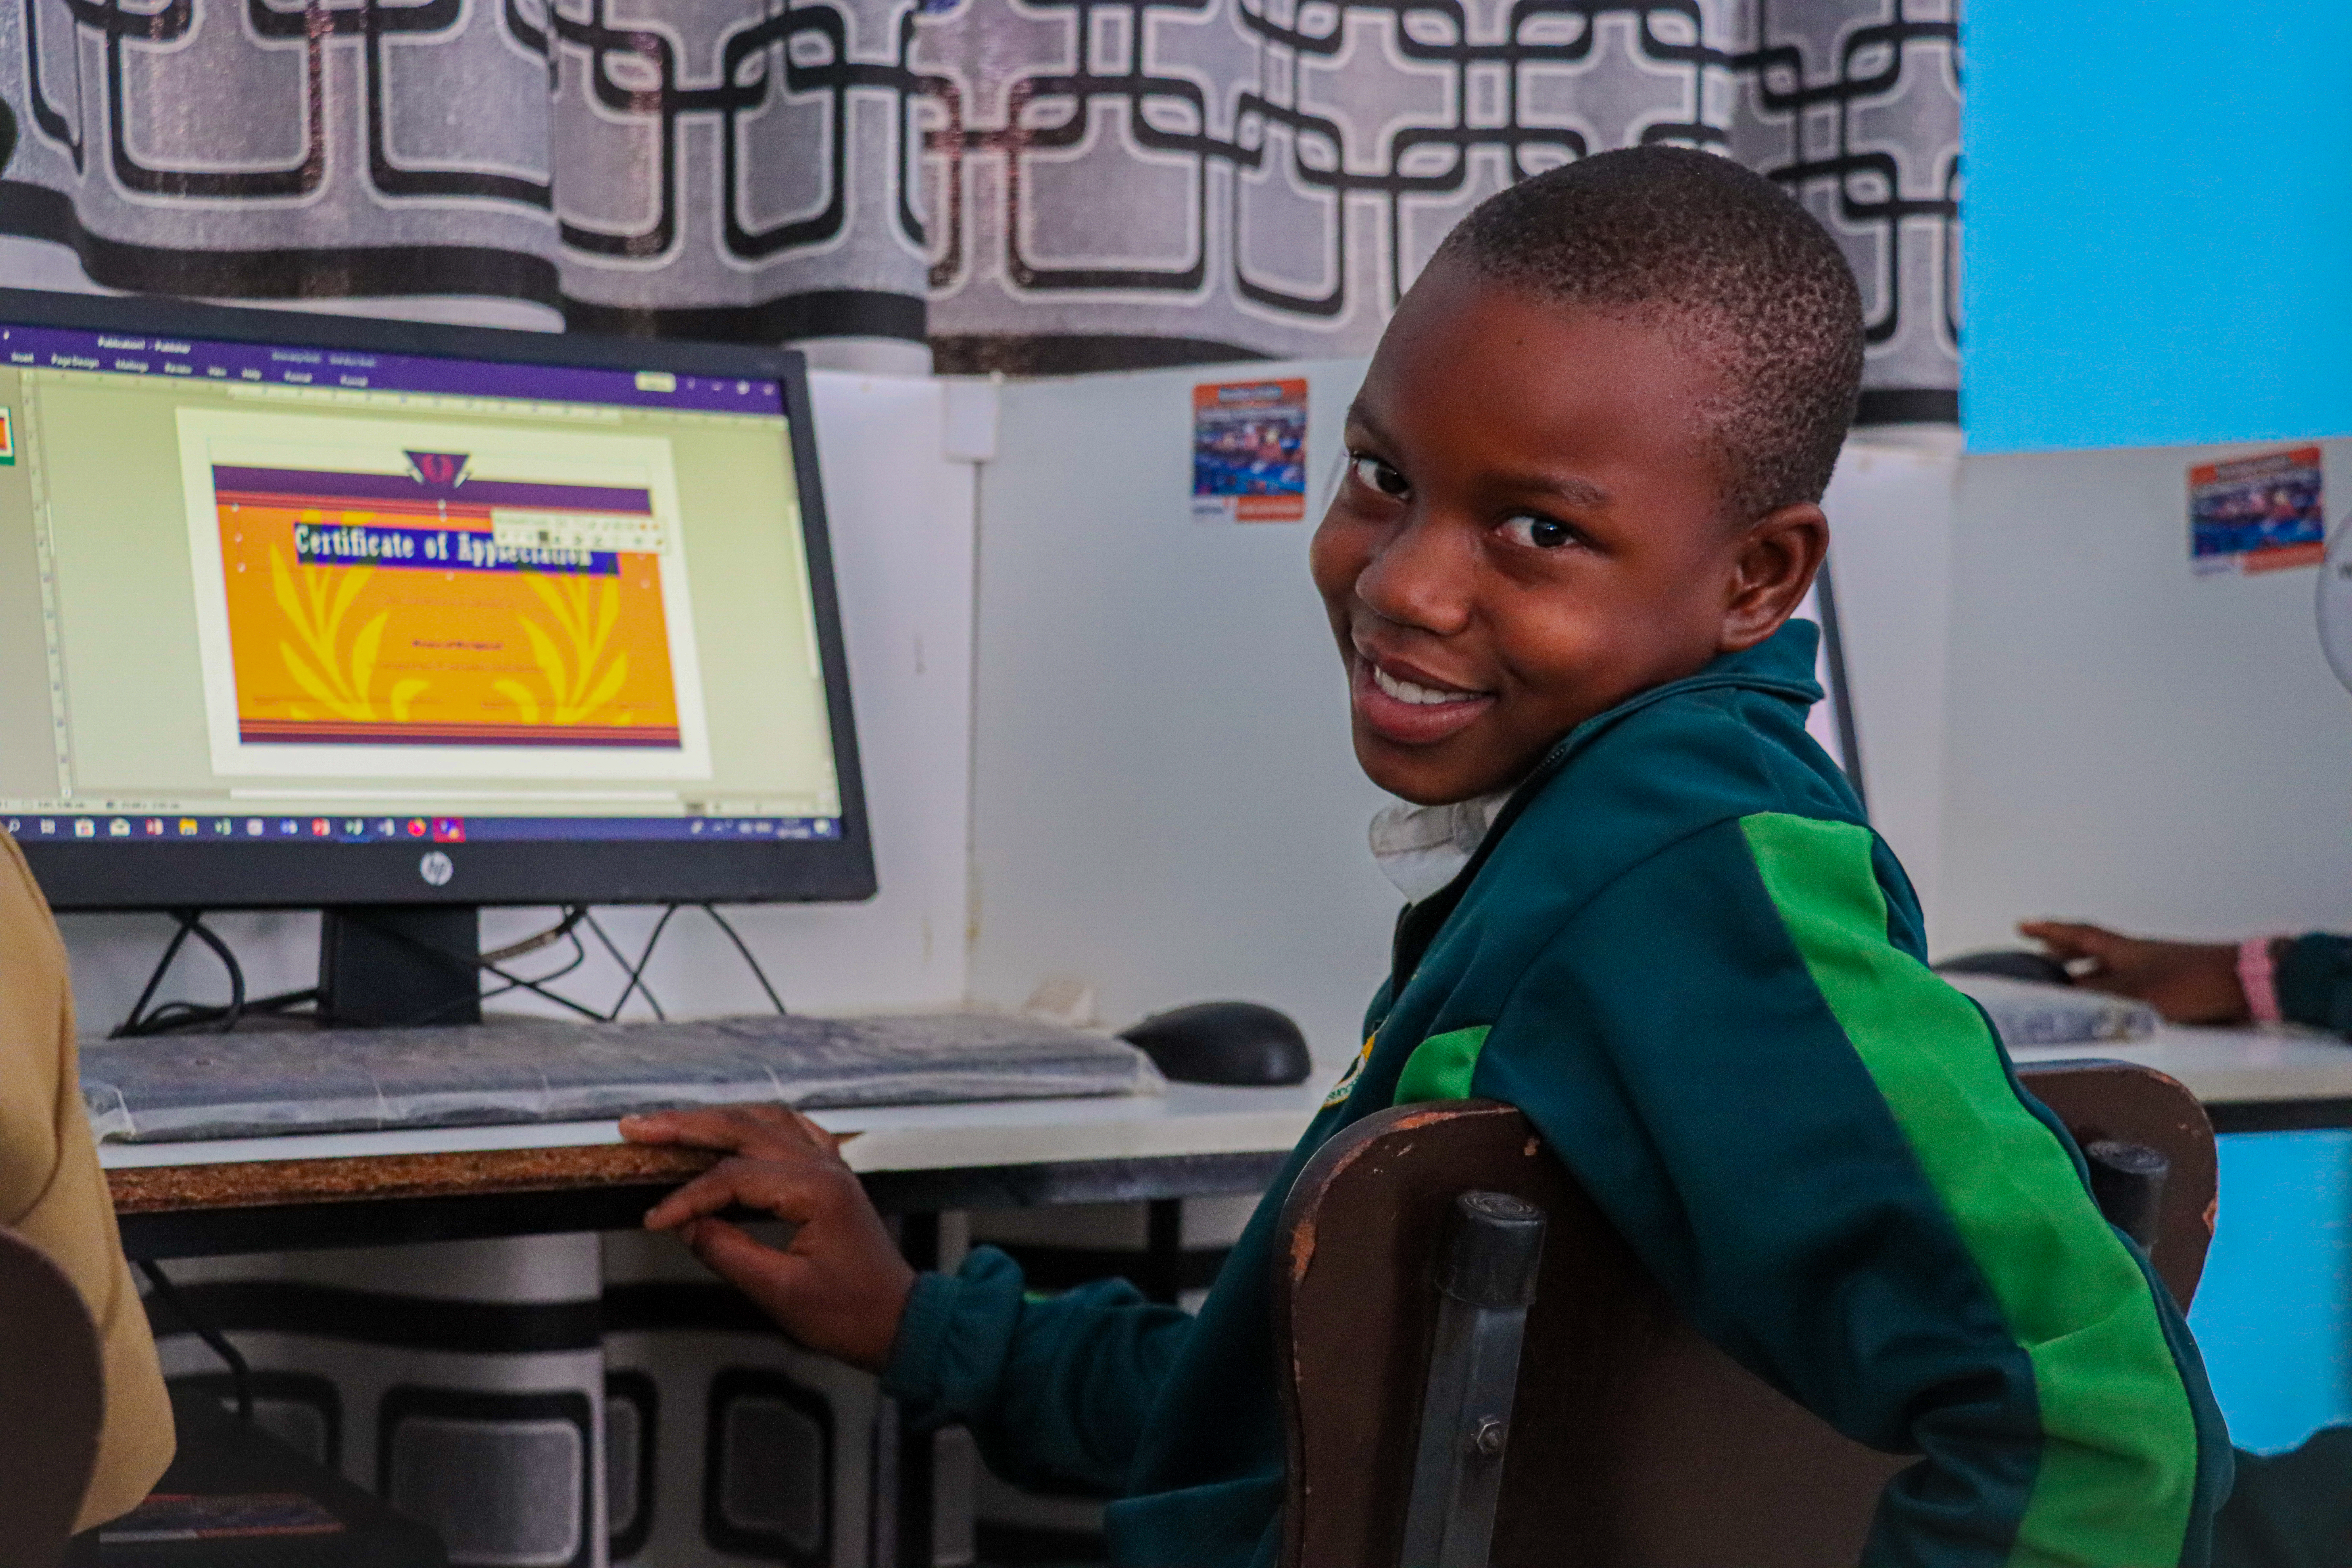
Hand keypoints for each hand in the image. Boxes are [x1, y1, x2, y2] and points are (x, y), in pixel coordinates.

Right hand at [621, 1105, 913, 1370]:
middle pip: (744, 1127)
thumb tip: (685, 1225)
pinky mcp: (831, 1175)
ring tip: (670, 1123)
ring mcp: (831, 1165)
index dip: (687, 1198)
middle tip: (635, 1125)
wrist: (898, 1320)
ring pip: (765, 1121)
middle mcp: (825, 1166)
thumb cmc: (847, 1313)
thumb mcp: (779, 1292)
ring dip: (716, 1118)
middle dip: (685, 1125)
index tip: (654, 1220)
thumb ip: (727, 1252)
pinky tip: (733, 1127)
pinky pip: (790, 1131)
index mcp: (816, 1190)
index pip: (733, 1177)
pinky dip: (754, 1124)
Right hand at [2016, 921, 2250, 1024]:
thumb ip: (2098, 996)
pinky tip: (2108, 1008)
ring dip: (2085, 974)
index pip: (2077, 935)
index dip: (2048, 931)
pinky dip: (2108, 992)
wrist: (2243, 983)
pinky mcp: (2169, 988)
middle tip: (2040, 954)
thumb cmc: (2193, 981)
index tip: (2023, 926)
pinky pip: (2126, 986)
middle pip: (2090, 949)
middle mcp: (2135, 956)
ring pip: (2108, 969)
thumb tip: (2061, 999)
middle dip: (2062, 952)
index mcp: (2123, 949)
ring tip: (2067, 986)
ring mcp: (2152, 970)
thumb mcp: (2135, 991)